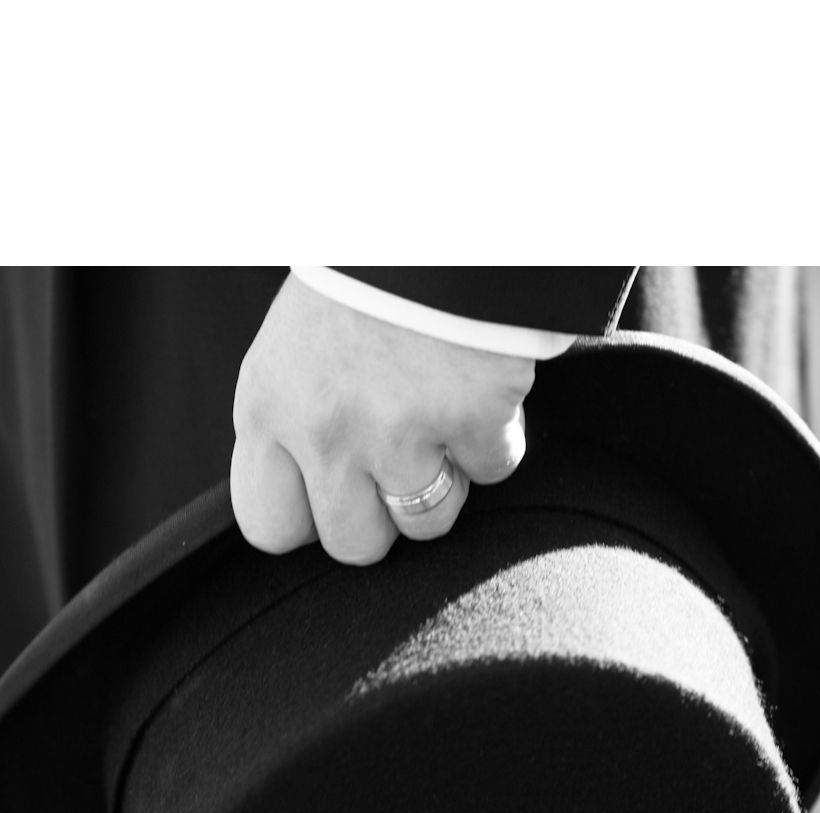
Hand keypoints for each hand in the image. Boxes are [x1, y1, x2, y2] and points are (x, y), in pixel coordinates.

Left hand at [231, 275, 534, 565]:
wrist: (436, 205)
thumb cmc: (360, 274)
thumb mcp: (291, 346)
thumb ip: (292, 422)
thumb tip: (312, 497)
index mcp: (265, 407)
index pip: (267, 527)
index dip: (309, 521)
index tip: (334, 493)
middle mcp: (324, 432)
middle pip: (354, 546)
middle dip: (384, 514)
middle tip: (398, 459)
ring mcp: (400, 432)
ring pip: (428, 522)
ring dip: (444, 480)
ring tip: (441, 416)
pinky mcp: (473, 418)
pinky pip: (495, 470)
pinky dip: (498, 436)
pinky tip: (481, 384)